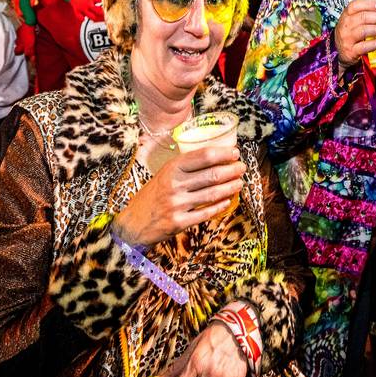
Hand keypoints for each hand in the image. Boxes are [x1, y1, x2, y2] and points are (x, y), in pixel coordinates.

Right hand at [113, 145, 245, 246]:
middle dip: (232, 170)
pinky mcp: (179, 222)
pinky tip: (228, 201)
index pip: (203, 156)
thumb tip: (215, 158)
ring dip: (231, 187)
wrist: (133, 223)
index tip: (235, 152)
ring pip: (213, 193)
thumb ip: (185, 167)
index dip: (223, 153)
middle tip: (242, 168)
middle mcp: (174, 184)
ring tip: (239, 183)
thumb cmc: (152, 196)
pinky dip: (220, 206)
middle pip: (212, 174)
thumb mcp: (164, 175)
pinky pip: (206, 213)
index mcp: (171, 168)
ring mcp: (177, 204)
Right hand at [334, 0, 375, 67]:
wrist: (341, 52)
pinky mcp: (350, 51)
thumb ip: (368, 14)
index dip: (369, 4)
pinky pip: (364, 46)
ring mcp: (346, 38)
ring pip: (364, 31)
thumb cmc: (352, 33)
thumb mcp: (355, 21)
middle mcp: (345, 25)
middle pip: (362, 17)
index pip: (355, 5)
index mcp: (346, 15)